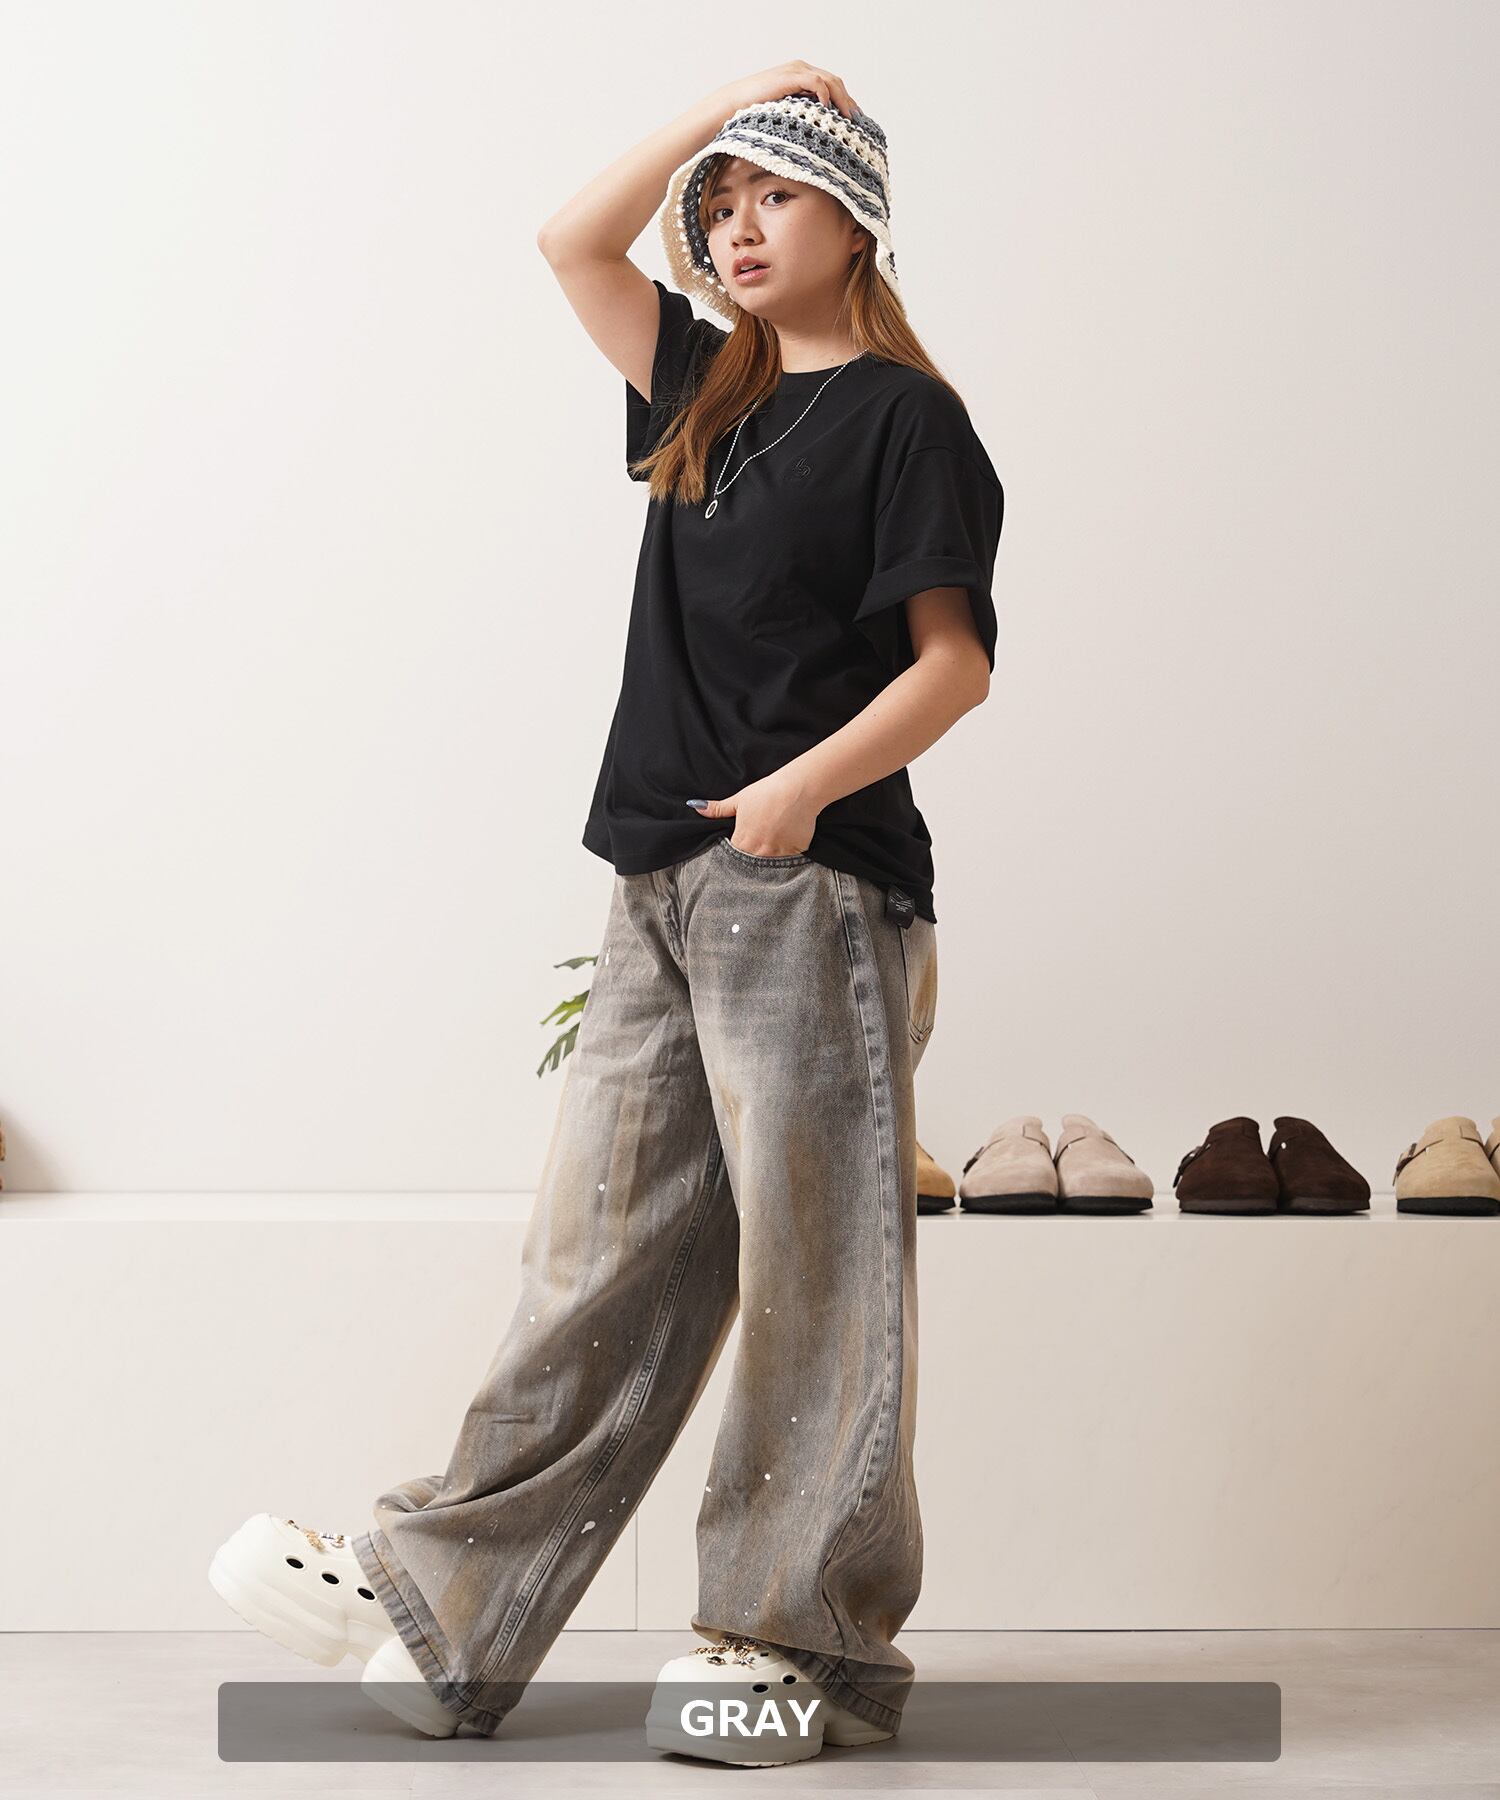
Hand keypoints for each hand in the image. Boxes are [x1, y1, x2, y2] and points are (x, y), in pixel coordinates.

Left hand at [689, 769, 820, 855]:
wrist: (798, 789)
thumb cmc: (767, 792)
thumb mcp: (739, 800)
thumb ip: (718, 809)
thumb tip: (695, 806)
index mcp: (743, 840)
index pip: (734, 856)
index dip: (737, 852)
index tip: (743, 845)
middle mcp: (759, 851)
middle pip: (752, 862)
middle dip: (753, 857)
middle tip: (759, 843)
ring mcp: (779, 853)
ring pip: (771, 863)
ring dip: (770, 857)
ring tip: (774, 841)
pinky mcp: (797, 851)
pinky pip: (790, 860)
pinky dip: (788, 853)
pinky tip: (789, 839)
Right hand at [712, 62, 860, 120]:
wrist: (734, 103)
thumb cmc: (755, 114)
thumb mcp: (785, 114)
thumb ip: (802, 115)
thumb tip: (819, 137)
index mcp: (802, 76)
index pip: (832, 86)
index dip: (845, 102)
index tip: (855, 121)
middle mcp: (802, 69)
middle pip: (835, 82)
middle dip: (848, 101)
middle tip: (858, 121)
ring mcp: (797, 71)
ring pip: (830, 81)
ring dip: (842, 99)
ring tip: (849, 117)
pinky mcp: (791, 76)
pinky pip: (816, 82)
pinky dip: (826, 94)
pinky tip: (829, 109)